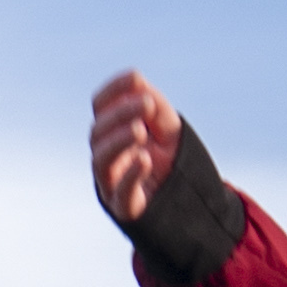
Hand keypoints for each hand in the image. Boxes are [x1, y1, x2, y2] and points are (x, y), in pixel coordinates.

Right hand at [88, 72, 182, 224]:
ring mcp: (112, 183)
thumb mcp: (169, 130)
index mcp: (113, 133)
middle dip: (120, 114)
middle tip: (147, 104)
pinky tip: (145, 160)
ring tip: (140, 130)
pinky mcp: (124, 208)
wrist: (188, 203)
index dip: (114, 90)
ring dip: (118, 141)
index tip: (135, 77)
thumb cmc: (171, 163)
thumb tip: (137, 81)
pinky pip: (120, 194)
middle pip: (98, 132)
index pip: (101, 107)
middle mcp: (107, 156)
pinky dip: (130, 176)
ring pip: (101, 160)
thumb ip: (155, 107)